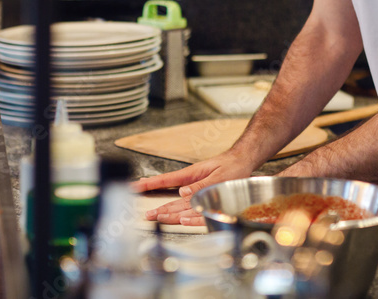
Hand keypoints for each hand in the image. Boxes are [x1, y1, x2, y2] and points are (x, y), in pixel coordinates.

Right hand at [132, 151, 255, 224]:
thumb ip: (200, 184)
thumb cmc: (231, 165)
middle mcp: (192, 185)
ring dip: (167, 211)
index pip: (165, 180)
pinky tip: (176, 216)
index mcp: (191, 175)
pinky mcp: (206, 197)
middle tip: (145, 215)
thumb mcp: (217, 174)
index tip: (134, 186)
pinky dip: (185, 214)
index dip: (149, 184)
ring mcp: (198, 192)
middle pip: (171, 198)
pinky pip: (194, 209)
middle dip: (157, 207)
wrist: (243, 162)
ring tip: (154, 216)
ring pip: (180, 205)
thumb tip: (182, 193)